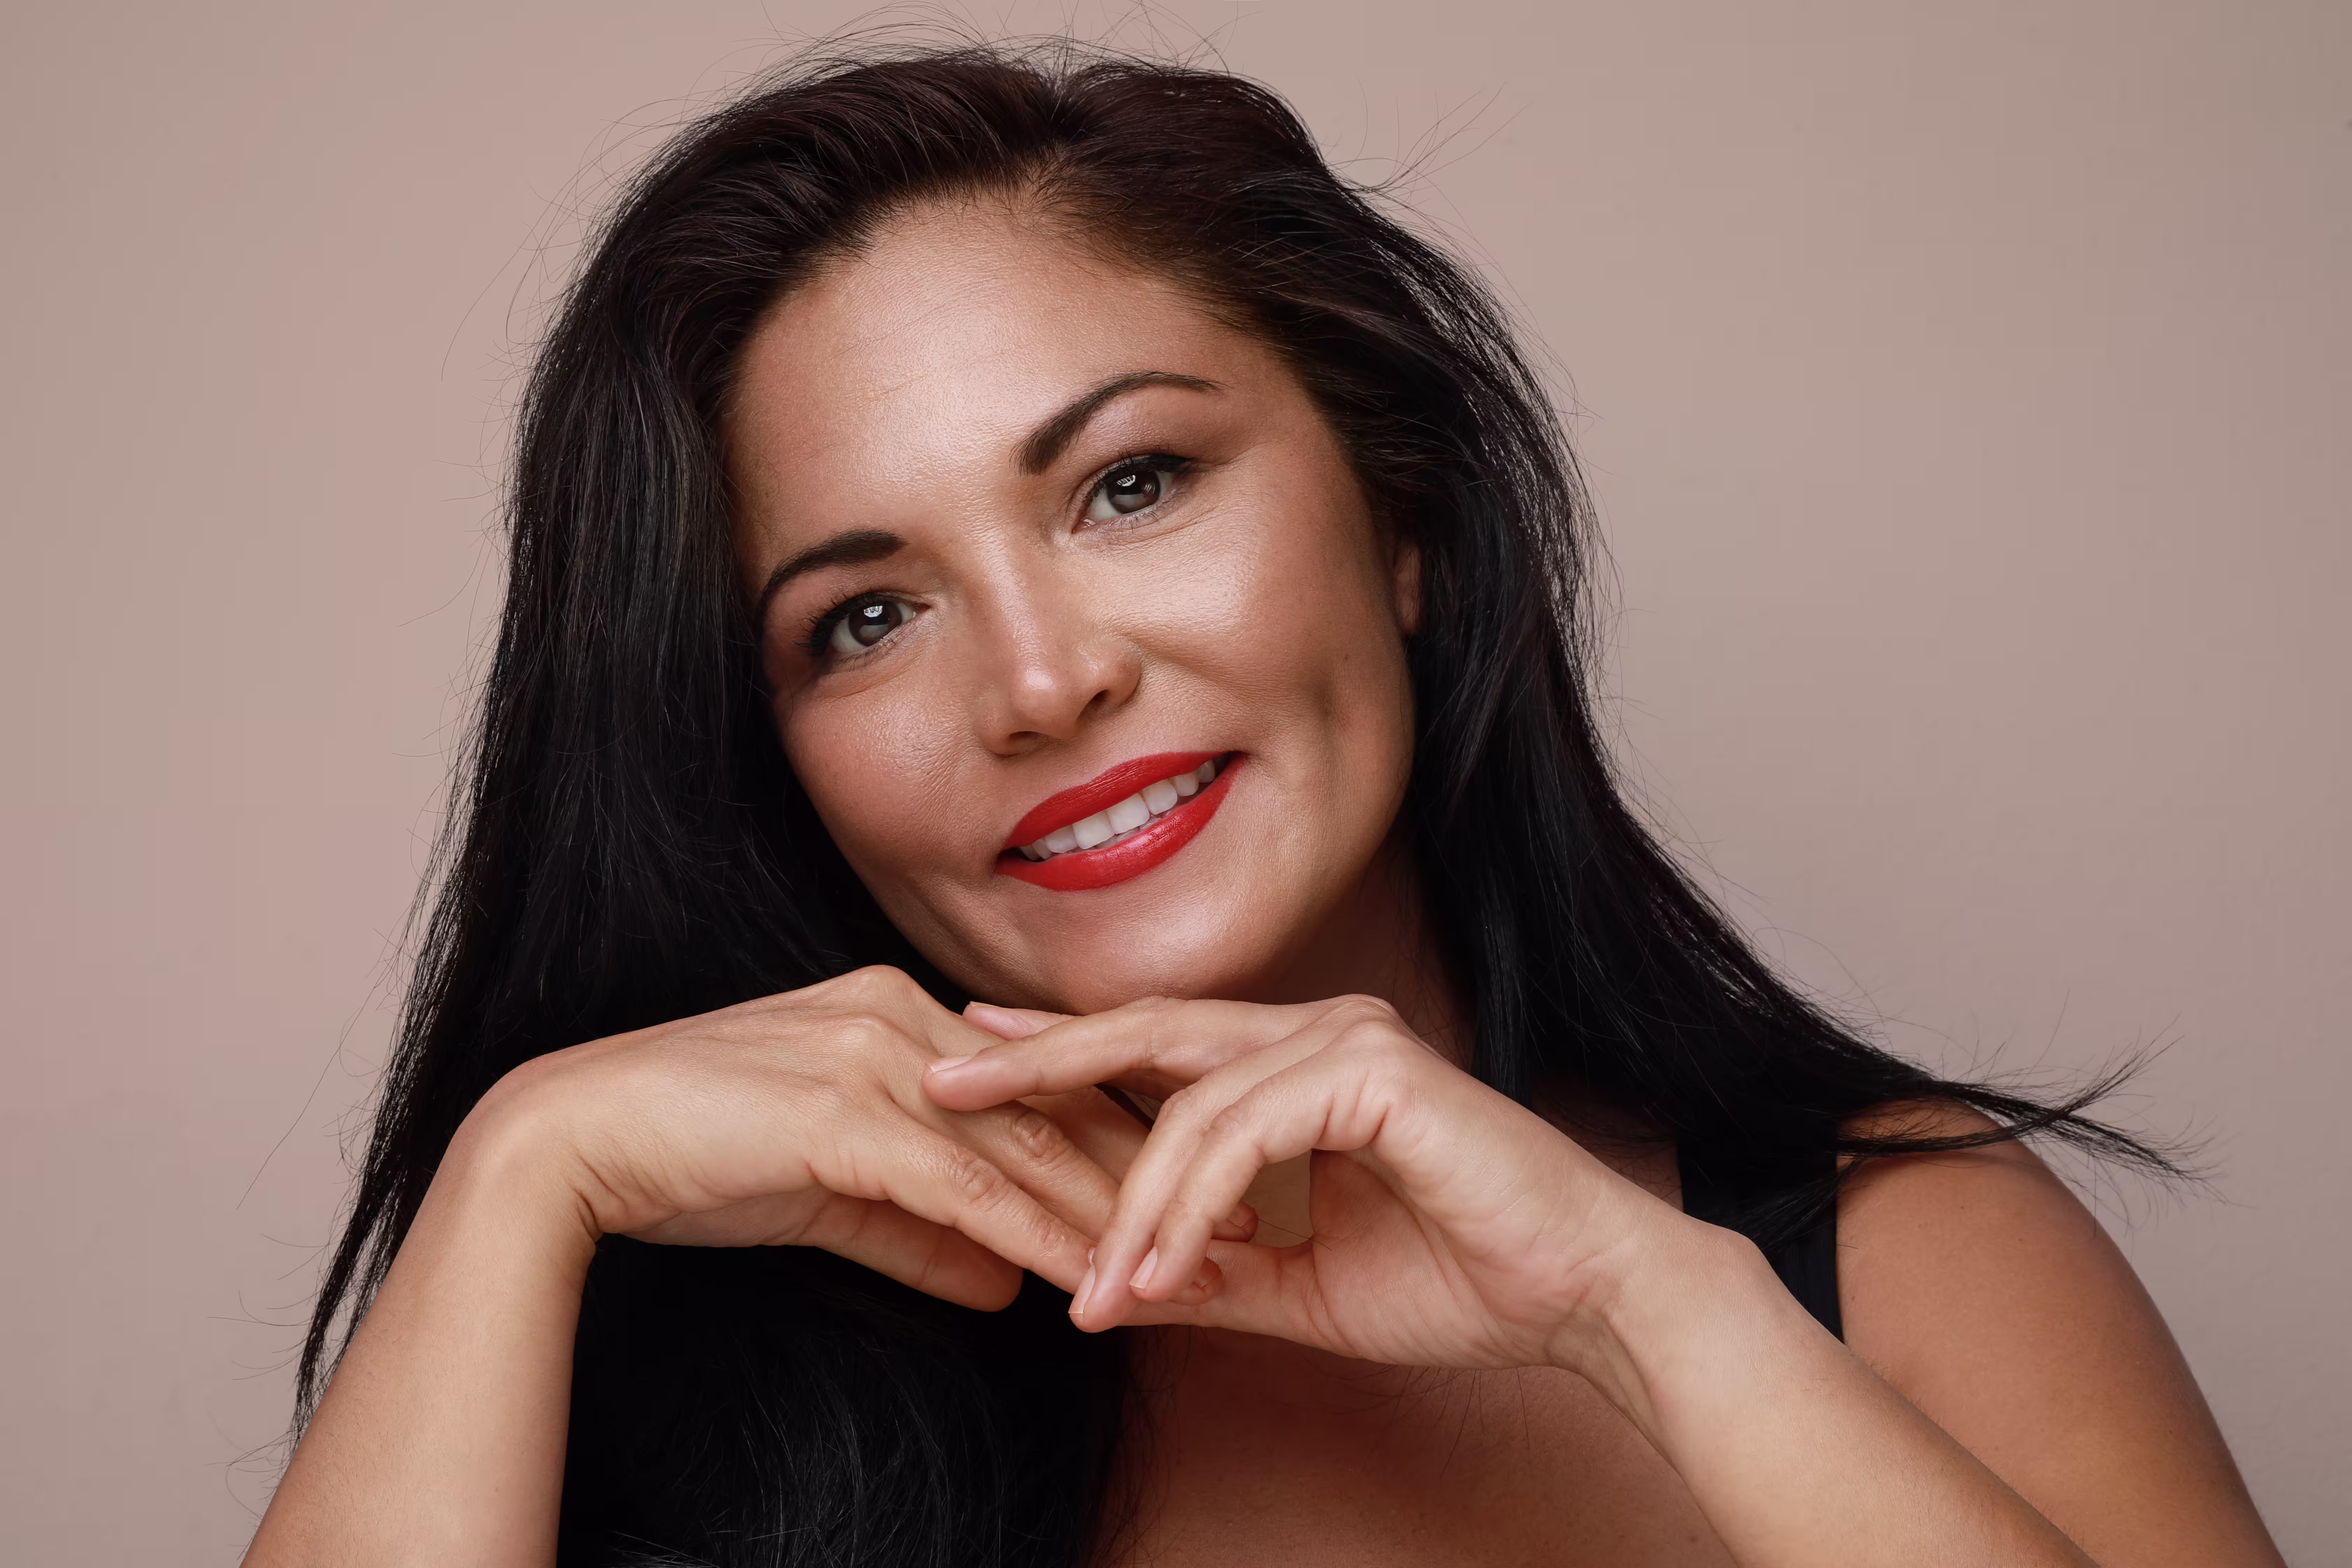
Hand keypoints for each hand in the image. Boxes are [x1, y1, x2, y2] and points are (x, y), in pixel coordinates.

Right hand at [462, 966, 1248, 1310]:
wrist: (575, 1139)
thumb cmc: (695, 1154)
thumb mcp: (832, 1191)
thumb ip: (922, 1228)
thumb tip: (1002, 1281)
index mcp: (901, 1014)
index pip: (1042, 1082)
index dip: (1118, 1140)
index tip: (1191, 1190)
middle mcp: (901, 1019)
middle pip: (1054, 1107)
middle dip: (1144, 1173)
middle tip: (1231, 1228)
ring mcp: (875, 1059)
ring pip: (1025, 1147)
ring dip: (1110, 1213)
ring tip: (1189, 1265)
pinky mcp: (845, 1114)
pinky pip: (967, 1186)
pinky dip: (1037, 1235)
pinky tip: (1090, 1276)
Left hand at [924, 993, 1704, 1372]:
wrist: (1582, 1296)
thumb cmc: (1461, 1281)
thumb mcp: (1301, 1285)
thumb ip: (1210, 1271)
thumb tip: (1109, 1286)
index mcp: (1302, 1065)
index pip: (1158, 1047)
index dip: (1062, 1053)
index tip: (973, 1064)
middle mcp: (1320, 1031)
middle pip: (1150, 1035)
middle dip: (1040, 1061)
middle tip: (944, 1080)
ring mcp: (1349, 1040)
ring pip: (1190, 1107)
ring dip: (1130, 1205)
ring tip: (1093, 1287)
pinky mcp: (1374, 1073)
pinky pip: (1243, 1134)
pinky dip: (1192, 1205)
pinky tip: (1162, 1267)